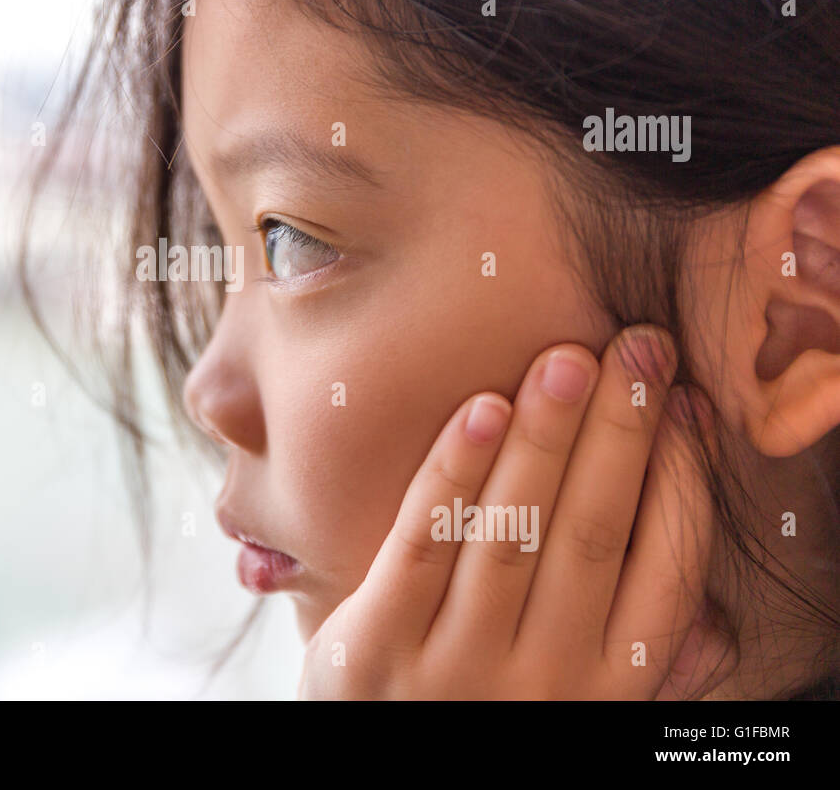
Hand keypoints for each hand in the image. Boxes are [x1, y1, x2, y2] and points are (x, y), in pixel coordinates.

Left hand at [298, 325, 734, 698]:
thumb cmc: (491, 718)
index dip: (681, 479)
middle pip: (595, 534)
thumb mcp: (576, 709)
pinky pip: (422, 546)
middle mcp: (545, 681)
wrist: (382, 784)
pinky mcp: (376, 649)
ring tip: (567, 360)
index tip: (682, 401)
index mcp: (611, 691)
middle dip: (621, 431)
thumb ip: (639, 665)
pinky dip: (455, 474)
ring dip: (546, 438)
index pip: (666, 571)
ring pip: (514, 533)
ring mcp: (456, 669)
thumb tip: (715, 621)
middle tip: (636, 345)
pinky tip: (482, 409)